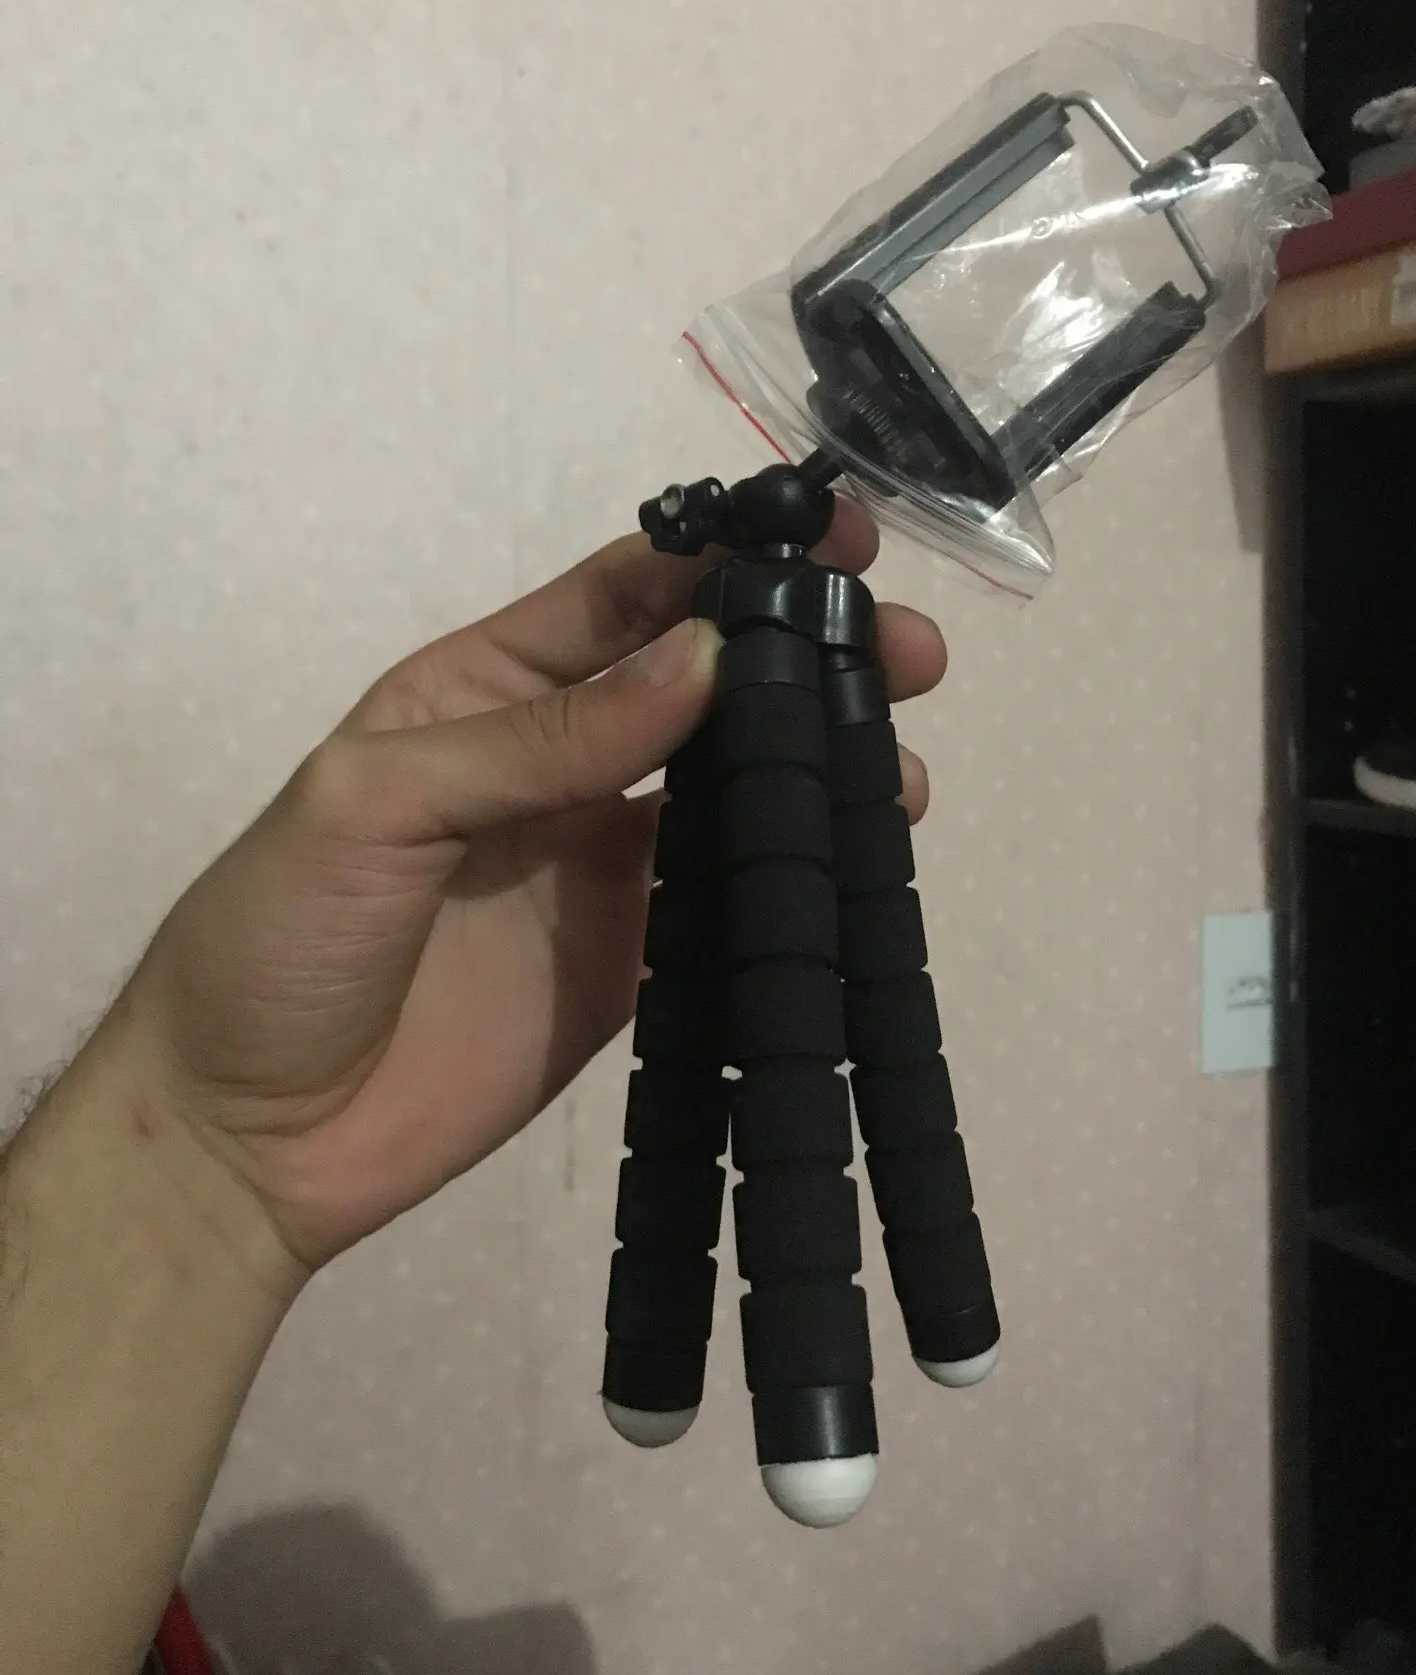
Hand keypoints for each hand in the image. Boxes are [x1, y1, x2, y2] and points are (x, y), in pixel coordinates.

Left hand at [115, 503, 946, 1274]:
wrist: (247, 1134)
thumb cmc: (279, 935)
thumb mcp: (381, 801)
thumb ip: (544, 736)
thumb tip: (708, 661)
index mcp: (487, 689)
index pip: (625, 597)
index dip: (729, 556)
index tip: (836, 539)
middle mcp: (561, 759)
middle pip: (707, 683)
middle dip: (809, 652)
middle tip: (910, 653)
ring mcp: (604, 862)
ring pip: (739, 786)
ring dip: (824, 759)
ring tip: (905, 760)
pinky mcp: (636, 960)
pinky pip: (733, 899)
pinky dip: (802, 871)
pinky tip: (865, 855)